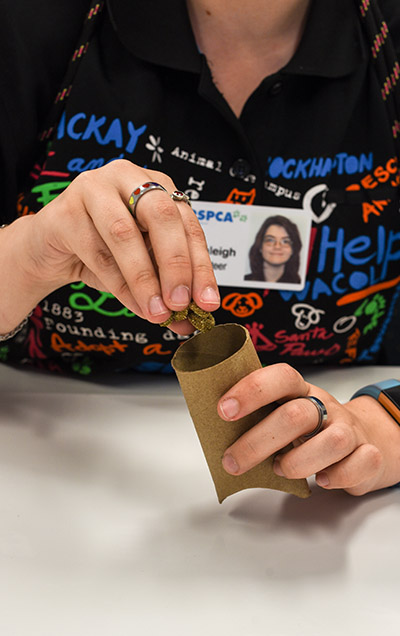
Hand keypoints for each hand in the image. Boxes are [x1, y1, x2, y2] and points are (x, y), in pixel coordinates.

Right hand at [21, 160, 218, 332]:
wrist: (51, 250)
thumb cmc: (103, 252)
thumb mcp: (143, 269)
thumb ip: (166, 289)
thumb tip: (188, 321)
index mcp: (157, 186)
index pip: (188, 224)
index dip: (201, 265)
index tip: (208, 301)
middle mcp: (128, 177)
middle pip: (162, 216)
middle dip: (176, 264)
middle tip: (181, 303)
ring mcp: (93, 188)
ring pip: (125, 234)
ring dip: (145, 279)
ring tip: (157, 312)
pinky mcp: (65, 211)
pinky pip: (96, 251)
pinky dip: (119, 284)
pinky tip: (133, 304)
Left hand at [218, 363, 399, 494]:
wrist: (364, 439)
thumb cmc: (311, 429)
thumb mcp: (284, 414)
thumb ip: (257, 418)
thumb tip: (213, 432)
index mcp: (300, 391)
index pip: (281, 377)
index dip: (252, 390)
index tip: (224, 409)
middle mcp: (325, 407)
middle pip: (296, 415)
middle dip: (258, 442)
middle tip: (233, 461)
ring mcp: (349, 430)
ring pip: (330, 441)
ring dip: (297, 462)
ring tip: (279, 469)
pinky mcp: (368, 455)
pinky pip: (357, 464)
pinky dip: (336, 476)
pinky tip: (319, 480)